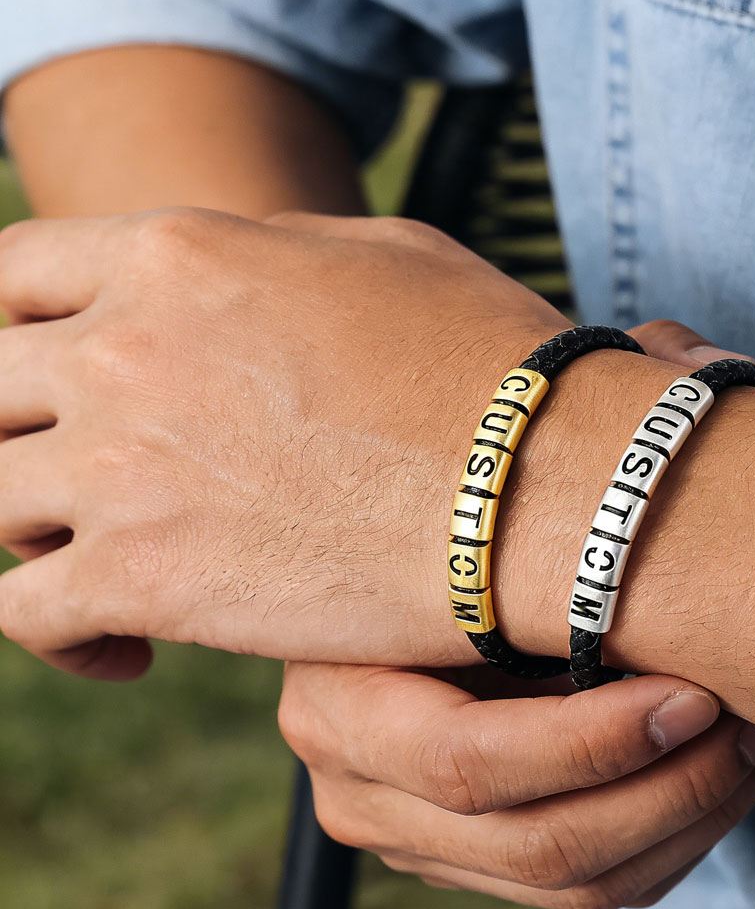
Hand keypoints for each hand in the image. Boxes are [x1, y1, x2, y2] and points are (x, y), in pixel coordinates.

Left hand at [0, 207, 567, 676]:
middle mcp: (123, 350)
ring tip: (103, 566)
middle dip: (20, 434)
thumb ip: (274, 254)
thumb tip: (238, 277)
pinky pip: (24, 613)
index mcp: (177, 257)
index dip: (18, 330)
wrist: (547, 486)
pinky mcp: (145, 581)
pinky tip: (123, 654)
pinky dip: (57, 637)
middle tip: (76, 483)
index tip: (50, 380)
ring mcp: (122, 467)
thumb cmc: (494, 368)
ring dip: (37, 535)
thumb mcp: (384, 256)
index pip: (10, 276)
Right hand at [275, 318, 754, 908]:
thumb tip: (684, 358)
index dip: (602, 738)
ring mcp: (413, 838)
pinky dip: (676, 841)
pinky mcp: (472, 864)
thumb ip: (574, 434)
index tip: (703, 689)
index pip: (472, 759)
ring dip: (692, 815)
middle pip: (538, 838)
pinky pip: (592, 891)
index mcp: (339, 692)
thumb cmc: (453, 522)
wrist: (414, 579)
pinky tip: (727, 772)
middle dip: (672, 786)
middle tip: (753, 719)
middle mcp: (355, 782)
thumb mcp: (486, 482)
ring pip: (578, 879)